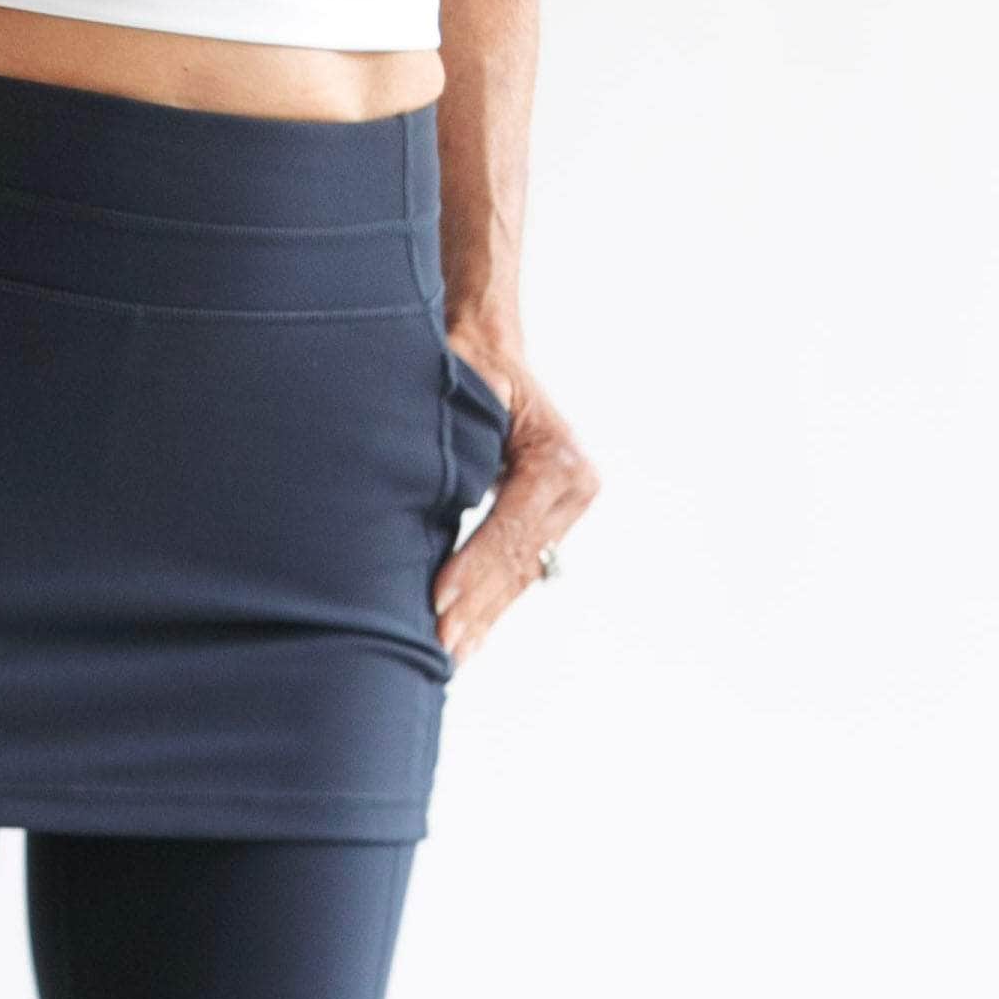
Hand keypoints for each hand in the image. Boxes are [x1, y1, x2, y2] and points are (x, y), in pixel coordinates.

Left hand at [432, 348, 595, 665]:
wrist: (489, 346)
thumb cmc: (463, 364)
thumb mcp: (458, 398)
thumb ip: (453, 448)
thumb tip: (423, 497)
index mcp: (557, 458)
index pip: (509, 527)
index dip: (472, 566)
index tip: (436, 601)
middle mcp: (575, 483)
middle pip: (518, 558)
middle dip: (476, 605)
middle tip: (439, 644)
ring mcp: (572, 503)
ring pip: (524, 571)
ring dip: (486, 613)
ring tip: (453, 652)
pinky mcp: (558, 516)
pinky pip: (524, 565)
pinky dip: (495, 599)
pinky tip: (470, 633)